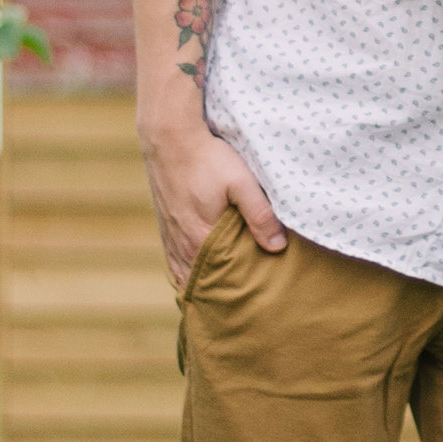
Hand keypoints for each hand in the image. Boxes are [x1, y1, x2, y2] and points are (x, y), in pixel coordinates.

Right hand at [139, 113, 288, 295]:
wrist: (169, 138)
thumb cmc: (207, 158)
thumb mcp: (240, 182)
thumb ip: (259, 214)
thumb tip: (278, 246)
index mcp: (200, 240)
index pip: (219, 282)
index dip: (235, 292)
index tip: (252, 299)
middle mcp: (182, 245)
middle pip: (202, 283)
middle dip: (220, 293)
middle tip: (241, 303)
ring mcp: (170, 237)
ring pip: (185, 275)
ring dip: (202, 284)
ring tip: (223, 294)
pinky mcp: (165, 227)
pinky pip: (174, 263)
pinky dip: (186, 273)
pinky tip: (199, 277)